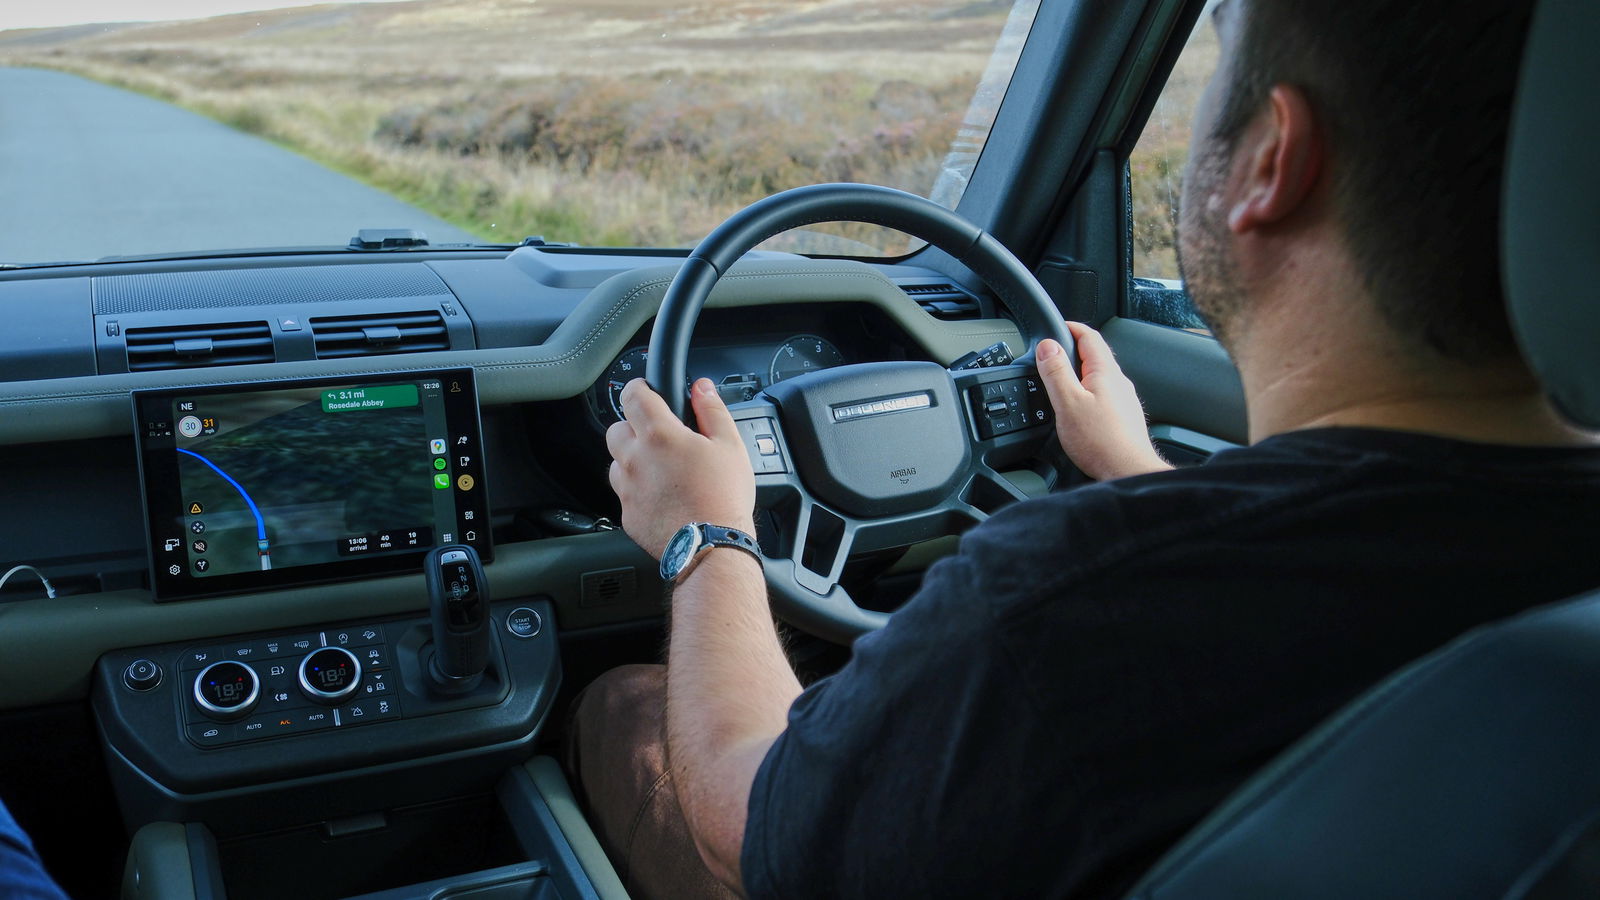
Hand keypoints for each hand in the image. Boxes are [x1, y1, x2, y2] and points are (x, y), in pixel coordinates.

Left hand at [607, 377, 756, 558]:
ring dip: (632, 460)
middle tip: (659, 437)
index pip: (633, 396)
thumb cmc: (723, 498)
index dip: (639, 388)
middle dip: (633, 427)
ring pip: (617, 463)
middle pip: (617, 429)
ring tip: (661, 470)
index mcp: (660, 435)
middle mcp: (635, 459)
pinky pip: (624, 494)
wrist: (712, 548)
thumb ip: (713, 410)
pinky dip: (637, 491)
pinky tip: (661, 497)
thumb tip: (702, 388)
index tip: (647, 391)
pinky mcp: (628, 515)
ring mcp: (628, 489)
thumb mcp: (730, 445)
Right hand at [1037, 322, 1171, 480]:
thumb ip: (1056, 372)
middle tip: (1053, 356)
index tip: (1057, 326)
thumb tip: (1047, 346)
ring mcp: (1124, 400)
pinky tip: (1079, 410)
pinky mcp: (1124, 418)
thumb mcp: (1068, 402)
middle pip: (1095, 356)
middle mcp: (1119, 383)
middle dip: (1073, 352)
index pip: (1090, 336)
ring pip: (1099, 378)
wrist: (1128, 471)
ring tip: (1061, 383)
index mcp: (1105, 372)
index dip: (1072, 327)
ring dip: (1080, 375)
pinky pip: (1104, 396)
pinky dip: (1088, 394)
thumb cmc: (1102, 442)